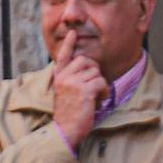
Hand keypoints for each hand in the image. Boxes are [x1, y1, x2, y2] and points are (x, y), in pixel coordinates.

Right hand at [50, 27, 109, 149]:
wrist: (65, 130)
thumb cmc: (69, 114)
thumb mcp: (66, 92)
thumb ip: (72, 79)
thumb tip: (90, 68)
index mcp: (58, 76)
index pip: (63, 56)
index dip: (69, 44)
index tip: (72, 32)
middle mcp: (63, 76)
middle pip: (86, 61)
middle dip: (94, 72)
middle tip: (93, 88)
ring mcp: (72, 82)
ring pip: (96, 72)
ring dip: (100, 84)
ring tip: (94, 98)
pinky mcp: (83, 90)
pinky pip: (101, 82)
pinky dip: (104, 91)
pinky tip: (99, 101)